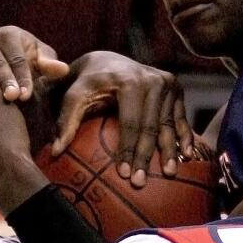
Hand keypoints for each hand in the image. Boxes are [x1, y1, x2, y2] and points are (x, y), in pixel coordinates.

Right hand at [0, 26, 69, 100]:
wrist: (3, 65)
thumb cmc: (26, 62)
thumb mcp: (40, 61)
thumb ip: (50, 65)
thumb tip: (63, 69)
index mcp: (10, 35)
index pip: (18, 59)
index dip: (23, 77)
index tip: (27, 95)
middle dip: (4, 79)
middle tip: (11, 97)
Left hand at [54, 52, 194, 187]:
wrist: (106, 60)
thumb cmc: (86, 82)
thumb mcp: (73, 95)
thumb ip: (66, 120)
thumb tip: (56, 150)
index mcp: (129, 81)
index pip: (130, 123)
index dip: (128, 150)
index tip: (124, 174)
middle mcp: (152, 79)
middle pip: (151, 127)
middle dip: (146, 157)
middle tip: (141, 182)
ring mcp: (167, 83)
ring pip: (167, 125)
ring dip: (169, 151)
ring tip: (169, 173)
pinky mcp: (175, 88)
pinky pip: (180, 118)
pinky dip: (184, 137)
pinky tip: (186, 156)